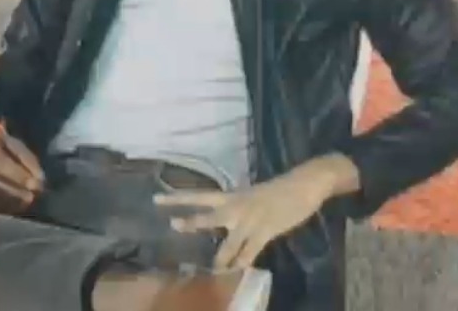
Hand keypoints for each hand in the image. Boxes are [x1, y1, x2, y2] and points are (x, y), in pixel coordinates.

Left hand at [155, 156, 355, 269]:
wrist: (301, 185)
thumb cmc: (276, 191)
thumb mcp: (249, 196)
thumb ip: (235, 207)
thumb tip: (222, 218)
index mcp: (231, 196)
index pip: (198, 196)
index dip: (177, 198)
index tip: (156, 199)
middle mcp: (235, 206)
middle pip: (207, 215)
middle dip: (190, 222)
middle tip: (171, 224)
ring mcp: (249, 219)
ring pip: (228, 241)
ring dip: (221, 257)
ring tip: (214, 268)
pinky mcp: (265, 230)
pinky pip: (250, 251)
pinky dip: (243, 262)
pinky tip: (238, 271)